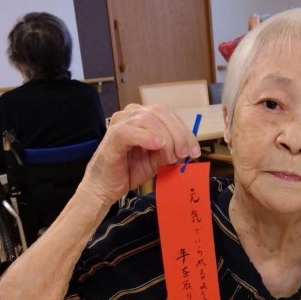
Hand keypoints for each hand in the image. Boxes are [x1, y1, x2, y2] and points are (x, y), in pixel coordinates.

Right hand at [81, 103, 200, 205]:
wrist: (105, 186)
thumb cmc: (129, 170)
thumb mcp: (157, 160)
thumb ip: (171, 151)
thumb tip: (189, 149)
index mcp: (142, 116)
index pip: (168, 114)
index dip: (184, 130)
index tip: (195, 150)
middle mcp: (131, 114)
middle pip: (161, 113)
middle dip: (178, 134)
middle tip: (185, 154)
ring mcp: (120, 123)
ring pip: (149, 119)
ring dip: (166, 138)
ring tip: (170, 157)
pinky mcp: (113, 136)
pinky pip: (131, 131)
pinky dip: (147, 137)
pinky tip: (157, 146)